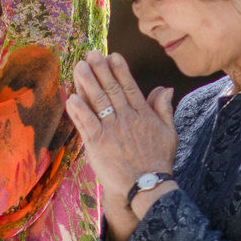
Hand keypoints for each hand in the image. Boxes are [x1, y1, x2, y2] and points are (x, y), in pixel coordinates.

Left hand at [67, 52, 177, 240]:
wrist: (148, 185)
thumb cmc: (159, 161)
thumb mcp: (169, 132)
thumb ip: (164, 108)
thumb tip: (165, 88)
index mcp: (142, 114)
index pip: (129, 87)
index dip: (119, 70)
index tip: (111, 56)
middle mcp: (125, 118)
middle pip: (110, 90)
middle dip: (100, 70)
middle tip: (91, 54)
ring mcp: (110, 131)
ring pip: (97, 102)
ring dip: (86, 83)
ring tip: (78, 67)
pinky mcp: (98, 144)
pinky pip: (86, 123)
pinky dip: (78, 110)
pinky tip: (71, 97)